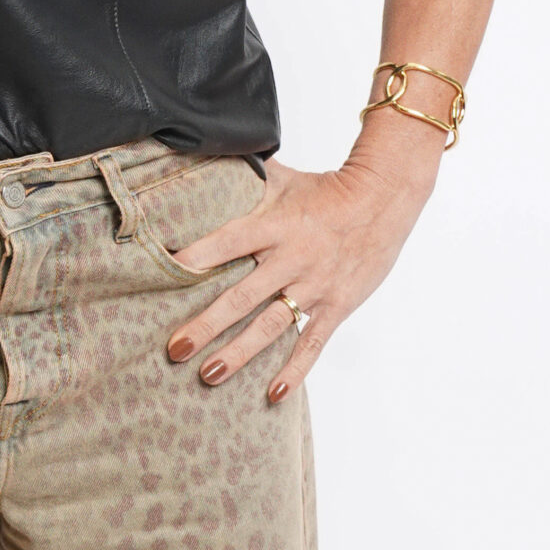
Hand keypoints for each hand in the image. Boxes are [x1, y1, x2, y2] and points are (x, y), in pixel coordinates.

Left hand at [164, 145, 437, 403]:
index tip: (166, 273)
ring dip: (239, 353)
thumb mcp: (282, 179)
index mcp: (274, 225)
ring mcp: (314, 286)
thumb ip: (243, 177)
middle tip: (175, 349)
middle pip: (242, 296)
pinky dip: (294, 371)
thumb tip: (204, 155)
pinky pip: (312, 343)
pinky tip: (273, 394)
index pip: (227, 242)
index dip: (198, 256)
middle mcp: (291, 259)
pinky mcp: (337, 306)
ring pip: (271, 326)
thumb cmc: (325, 188)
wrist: (383, 201)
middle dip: (206, 325)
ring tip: (209, 374)